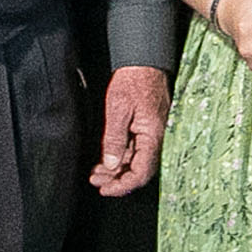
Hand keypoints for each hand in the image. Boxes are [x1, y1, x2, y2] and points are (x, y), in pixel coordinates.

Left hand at [88, 65, 170, 195]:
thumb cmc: (134, 80)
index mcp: (153, 135)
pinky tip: (105, 160)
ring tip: (96, 172)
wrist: (144, 61)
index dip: (123, 186)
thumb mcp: (118, 110)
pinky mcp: (147, 129)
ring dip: (116, 170)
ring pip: (136, 161)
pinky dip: (120, 157)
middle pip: (139, 170)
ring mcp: (152, 134)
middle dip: (116, 180)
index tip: (105, 189)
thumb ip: (114, 140)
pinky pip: (135, 150)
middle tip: (95, 180)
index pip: (142, 172)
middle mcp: (157, 137)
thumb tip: (110, 165)